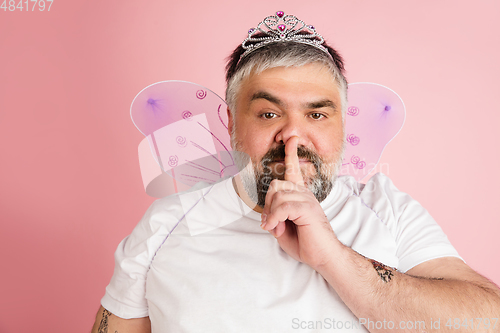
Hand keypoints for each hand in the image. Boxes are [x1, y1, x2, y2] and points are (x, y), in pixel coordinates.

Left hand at [260, 136, 338, 269]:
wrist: (324, 257)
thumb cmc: (306, 243)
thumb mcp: (283, 229)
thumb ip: (275, 217)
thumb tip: (268, 216)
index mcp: (300, 195)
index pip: (294, 170)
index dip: (292, 153)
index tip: (292, 138)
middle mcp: (305, 194)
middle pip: (276, 185)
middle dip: (268, 204)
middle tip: (271, 223)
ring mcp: (308, 200)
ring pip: (278, 196)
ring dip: (272, 215)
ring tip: (277, 229)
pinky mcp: (308, 209)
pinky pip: (284, 207)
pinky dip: (276, 218)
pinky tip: (277, 229)